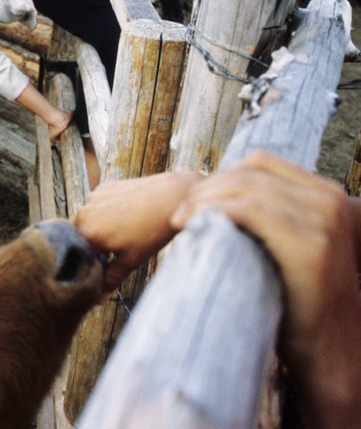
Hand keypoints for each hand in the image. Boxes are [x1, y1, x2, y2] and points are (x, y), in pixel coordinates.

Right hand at [71, 170, 201, 290]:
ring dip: (98, 227)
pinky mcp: (104, 187)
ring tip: (122, 232)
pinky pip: (97, 204)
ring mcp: (93, 197)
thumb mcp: (131, 260)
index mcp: (88, 234)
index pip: (76, 256)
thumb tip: (97, 300)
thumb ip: (109, 279)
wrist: (174, 197)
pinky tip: (126, 215)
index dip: (87, 264)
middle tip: (112, 252)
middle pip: (78, 236)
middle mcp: (84, 213)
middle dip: (91, 245)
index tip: (101, 268)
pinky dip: (105, 211)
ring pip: (88, 219)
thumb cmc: (153, 231)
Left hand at [169, 151, 358, 353]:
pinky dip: (214, 211)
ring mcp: (323, 220)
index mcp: (326, 193)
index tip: (194, 200)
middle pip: (249, 171)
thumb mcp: (286, 244)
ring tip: (179, 222)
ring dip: (203, 200)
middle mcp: (329, 199)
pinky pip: (249, 210)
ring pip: (244, 187)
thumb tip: (211, 195)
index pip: (260, 162)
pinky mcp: (310, 245)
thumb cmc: (297, 298)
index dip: (221, 176)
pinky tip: (193, 226)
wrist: (330, 347)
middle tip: (178, 214)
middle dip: (206, 188)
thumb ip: (267, 215)